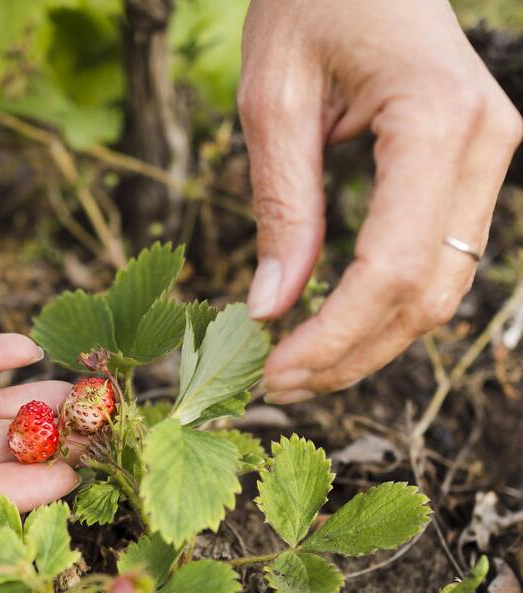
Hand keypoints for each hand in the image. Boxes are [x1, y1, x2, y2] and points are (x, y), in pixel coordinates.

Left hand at [238, 0, 522, 402]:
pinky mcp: (471, 166)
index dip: (333, 337)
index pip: (391, 269)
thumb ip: (283, 206)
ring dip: (370, 340)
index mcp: (438, 122)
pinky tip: (332, 325)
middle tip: (277, 384)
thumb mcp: (274, 100)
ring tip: (297, 366)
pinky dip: (385, 305)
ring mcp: (489, 157)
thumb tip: (272, 308)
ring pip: (440, 287)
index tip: (273, 372)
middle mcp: (486, 145)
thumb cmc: (312, 2)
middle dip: (351, 354)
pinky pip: (437, 258)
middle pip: (425, 293)